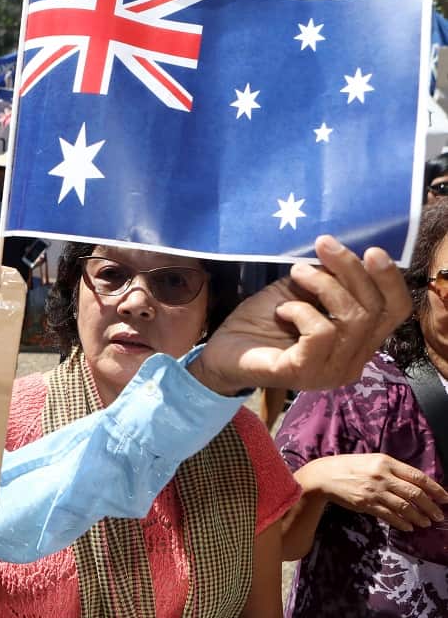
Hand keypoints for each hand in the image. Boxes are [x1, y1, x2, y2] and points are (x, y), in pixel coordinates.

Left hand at [190, 235, 409, 394]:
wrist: (222, 350)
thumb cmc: (264, 320)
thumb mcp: (301, 291)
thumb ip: (328, 279)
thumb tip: (344, 253)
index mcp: (358, 341)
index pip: (395, 311)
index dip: (389, 279)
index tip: (372, 250)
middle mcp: (352, 361)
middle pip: (374, 310)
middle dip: (350, 270)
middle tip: (323, 245)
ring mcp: (330, 372)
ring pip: (352, 319)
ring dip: (324, 285)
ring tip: (296, 273)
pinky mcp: (304, 373)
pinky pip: (321, 333)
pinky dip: (303, 311)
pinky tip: (283, 309)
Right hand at [302, 454, 447, 530]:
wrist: (324, 476)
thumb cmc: (350, 467)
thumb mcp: (372, 461)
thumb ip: (392, 470)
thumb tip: (416, 484)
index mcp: (386, 462)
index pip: (418, 476)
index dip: (435, 489)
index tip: (445, 498)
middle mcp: (382, 476)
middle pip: (415, 493)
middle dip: (431, 506)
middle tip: (439, 515)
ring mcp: (374, 490)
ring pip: (404, 506)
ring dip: (418, 517)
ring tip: (426, 523)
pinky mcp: (366, 503)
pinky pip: (389, 515)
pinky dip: (401, 523)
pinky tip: (408, 527)